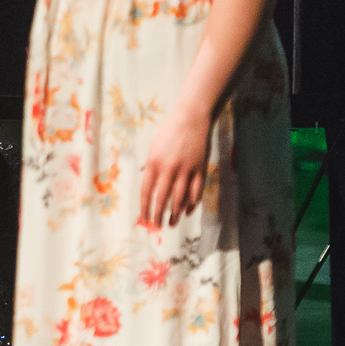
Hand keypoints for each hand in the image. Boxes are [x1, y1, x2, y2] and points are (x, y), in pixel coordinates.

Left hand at [138, 108, 211, 228]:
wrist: (191, 118)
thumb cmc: (169, 133)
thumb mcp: (154, 148)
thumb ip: (150, 167)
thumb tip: (147, 187)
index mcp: (154, 163)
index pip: (146, 191)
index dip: (145, 207)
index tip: (144, 219)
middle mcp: (169, 168)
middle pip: (162, 198)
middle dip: (158, 215)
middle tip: (156, 226)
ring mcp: (186, 169)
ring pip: (180, 198)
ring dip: (175, 214)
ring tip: (172, 224)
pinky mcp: (200, 169)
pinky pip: (196, 191)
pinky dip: (192, 204)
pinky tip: (187, 211)